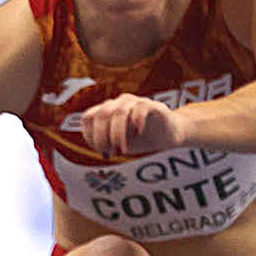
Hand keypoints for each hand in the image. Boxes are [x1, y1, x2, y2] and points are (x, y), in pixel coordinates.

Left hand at [72, 94, 186, 156]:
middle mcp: (119, 103)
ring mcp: (136, 102)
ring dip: (118, 134)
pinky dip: (136, 123)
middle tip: (110, 153)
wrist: (167, 135)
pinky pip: (140, 108)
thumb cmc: (137, 138)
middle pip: (102, 114)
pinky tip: (138, 135)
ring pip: (119, 112)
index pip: (88, 117)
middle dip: (103, 136)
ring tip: (122, 151)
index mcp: (107, 110)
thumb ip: (102, 142)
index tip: (102, 151)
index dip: (91, 135)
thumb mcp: (116, 143)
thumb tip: (96, 145)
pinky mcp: (153, 105)